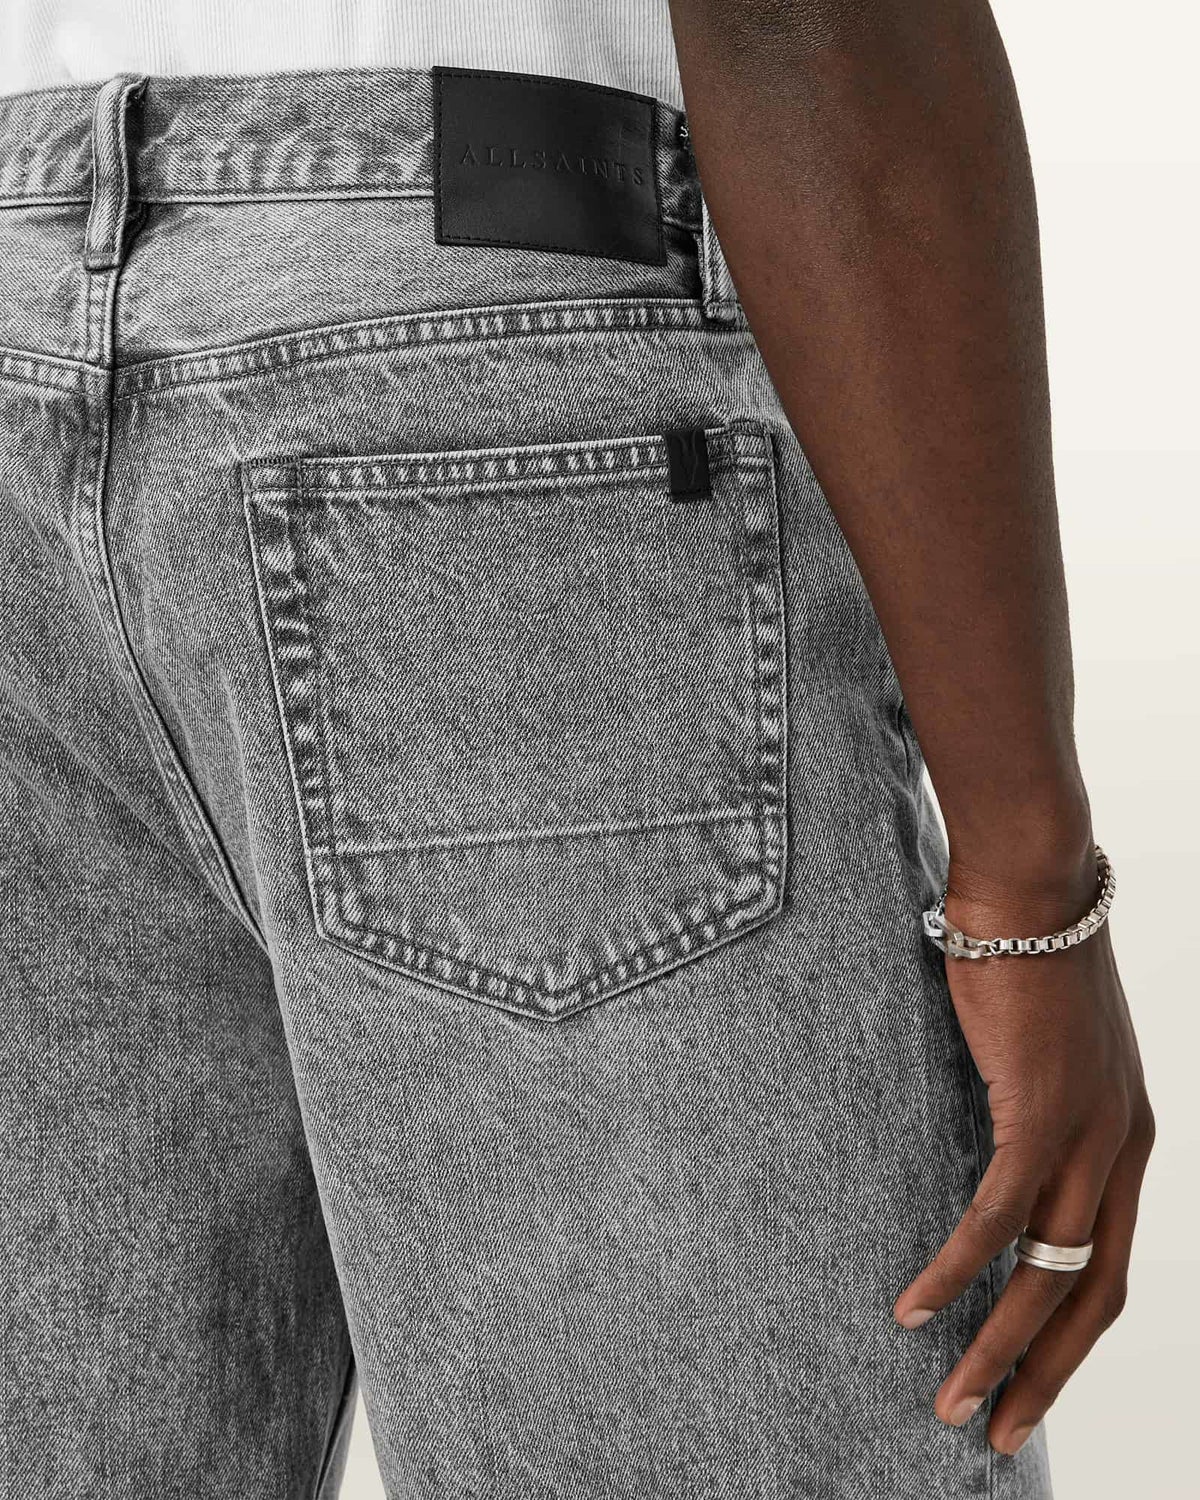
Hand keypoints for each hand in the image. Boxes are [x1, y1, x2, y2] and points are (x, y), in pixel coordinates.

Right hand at [893, 848, 1153, 1454]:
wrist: (1031, 887)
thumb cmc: (1025, 956)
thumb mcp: (1043, 1050)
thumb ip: (1030, 1108)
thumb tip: (986, 1153)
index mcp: (1128, 1137)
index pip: (1111, 1266)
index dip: (1069, 1339)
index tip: (1026, 1380)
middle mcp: (1122, 1148)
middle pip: (1093, 1294)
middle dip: (1044, 1373)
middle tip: (994, 1430)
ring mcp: (1088, 1134)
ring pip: (1050, 1274)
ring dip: (997, 1346)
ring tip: (951, 1400)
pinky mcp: (1042, 1112)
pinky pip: (998, 1219)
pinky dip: (955, 1272)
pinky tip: (915, 1307)